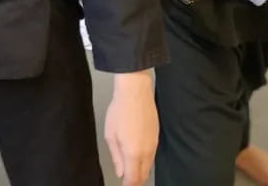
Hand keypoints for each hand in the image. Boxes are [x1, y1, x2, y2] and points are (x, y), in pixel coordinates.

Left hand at [104, 69, 157, 185]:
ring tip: (130, 170)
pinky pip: (152, 155)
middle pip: (144, 175)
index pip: (133, 179)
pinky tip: (138, 156)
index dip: (128, 185)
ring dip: (141, 170)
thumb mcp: (110, 135)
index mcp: (133, 153)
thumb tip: (120, 171)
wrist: (135, 92)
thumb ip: (116, 157)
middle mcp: (147, 151)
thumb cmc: (120, 109)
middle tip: (127, 180)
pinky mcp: (157, 136)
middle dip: (135, 180)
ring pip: (149, 165)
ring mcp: (154, 144)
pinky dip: (145, 160)